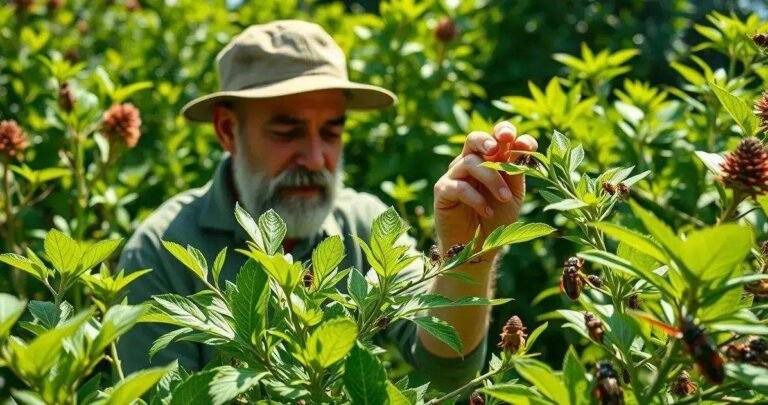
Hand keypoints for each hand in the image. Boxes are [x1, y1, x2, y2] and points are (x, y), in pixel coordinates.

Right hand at [433, 121, 537, 256]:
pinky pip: (458, 186)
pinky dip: (476, 198)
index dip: (508, 133)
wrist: (479, 248)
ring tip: (505, 199)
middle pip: (474, 139)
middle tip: (498, 147)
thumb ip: (516, 171)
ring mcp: (454, 175)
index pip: (496, 136)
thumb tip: (523, 145)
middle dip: (487, 140)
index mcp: (489, 159)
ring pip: (470, 162)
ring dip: (492, 179)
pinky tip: (488, 212)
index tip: (526, 145)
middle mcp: (470, 163)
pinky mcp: (442, 191)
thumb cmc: (498, 218)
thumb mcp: (513, 193)